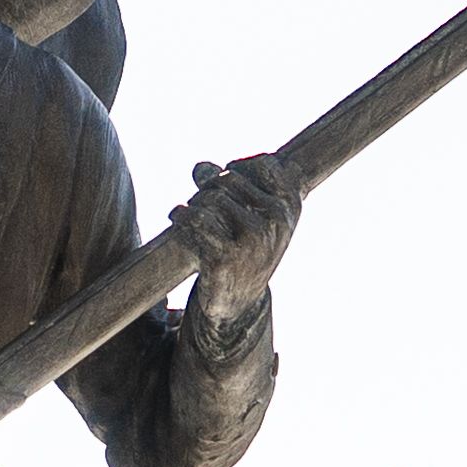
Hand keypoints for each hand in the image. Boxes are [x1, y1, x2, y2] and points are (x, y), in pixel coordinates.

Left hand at [174, 153, 300, 326]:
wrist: (239, 302)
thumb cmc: (246, 249)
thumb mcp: (250, 215)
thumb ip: (228, 185)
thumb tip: (200, 168)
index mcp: (290, 207)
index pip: (264, 164)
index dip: (239, 167)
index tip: (227, 181)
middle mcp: (276, 221)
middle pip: (228, 180)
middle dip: (209, 189)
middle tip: (203, 206)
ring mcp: (252, 240)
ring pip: (209, 199)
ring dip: (193, 205)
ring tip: (190, 218)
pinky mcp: (225, 257)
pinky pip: (194, 220)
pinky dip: (180, 217)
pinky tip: (177, 220)